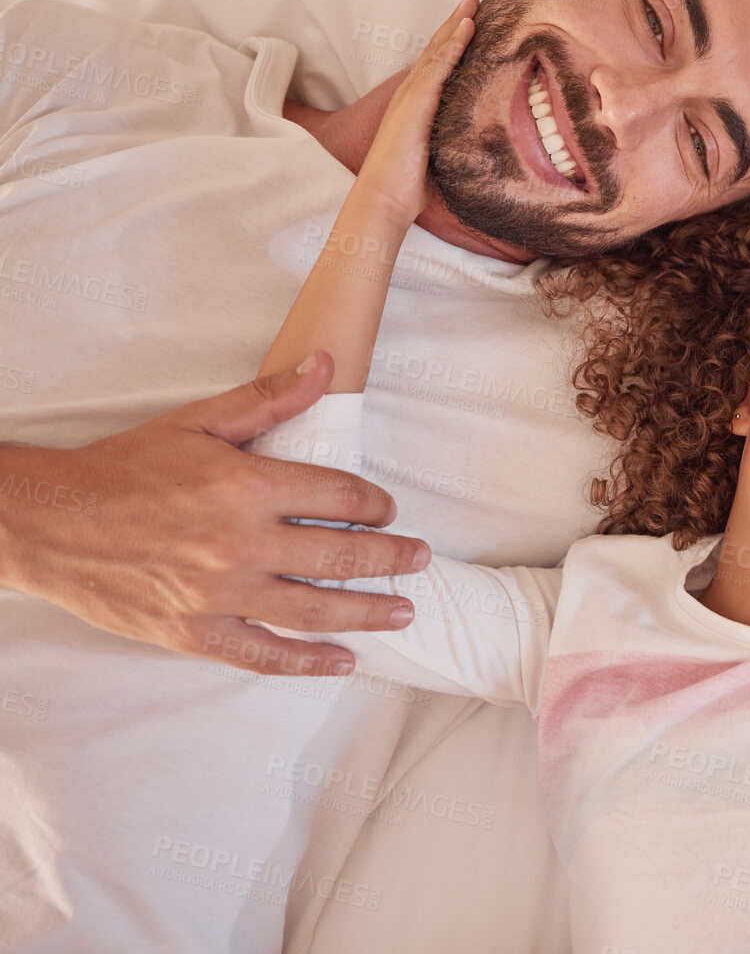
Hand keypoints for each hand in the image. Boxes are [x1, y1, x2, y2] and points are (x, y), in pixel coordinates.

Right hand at [0, 356, 430, 674]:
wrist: (50, 522)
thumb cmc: (125, 468)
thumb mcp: (197, 423)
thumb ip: (268, 398)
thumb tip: (325, 365)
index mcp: (246, 487)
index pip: (339, 498)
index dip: (375, 506)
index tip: (389, 512)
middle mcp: (240, 544)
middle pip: (341, 556)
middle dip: (390, 559)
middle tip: (420, 560)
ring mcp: (218, 595)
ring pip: (315, 610)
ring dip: (367, 613)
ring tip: (402, 611)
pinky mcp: (195, 633)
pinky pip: (265, 655)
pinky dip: (308, 662)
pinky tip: (344, 661)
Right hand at [352, 0, 476, 223]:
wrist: (384, 199)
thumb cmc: (409, 186)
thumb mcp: (438, 156)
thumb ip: (452, 141)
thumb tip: (477, 145)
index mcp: (418, 105)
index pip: (439, 65)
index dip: (454, 41)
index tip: (471, 20)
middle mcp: (413, 95)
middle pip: (437, 49)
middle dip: (455, 21)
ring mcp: (413, 97)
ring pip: (438, 51)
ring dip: (456, 23)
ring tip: (473, 0)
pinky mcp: (417, 105)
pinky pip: (439, 68)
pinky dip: (453, 45)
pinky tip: (467, 27)